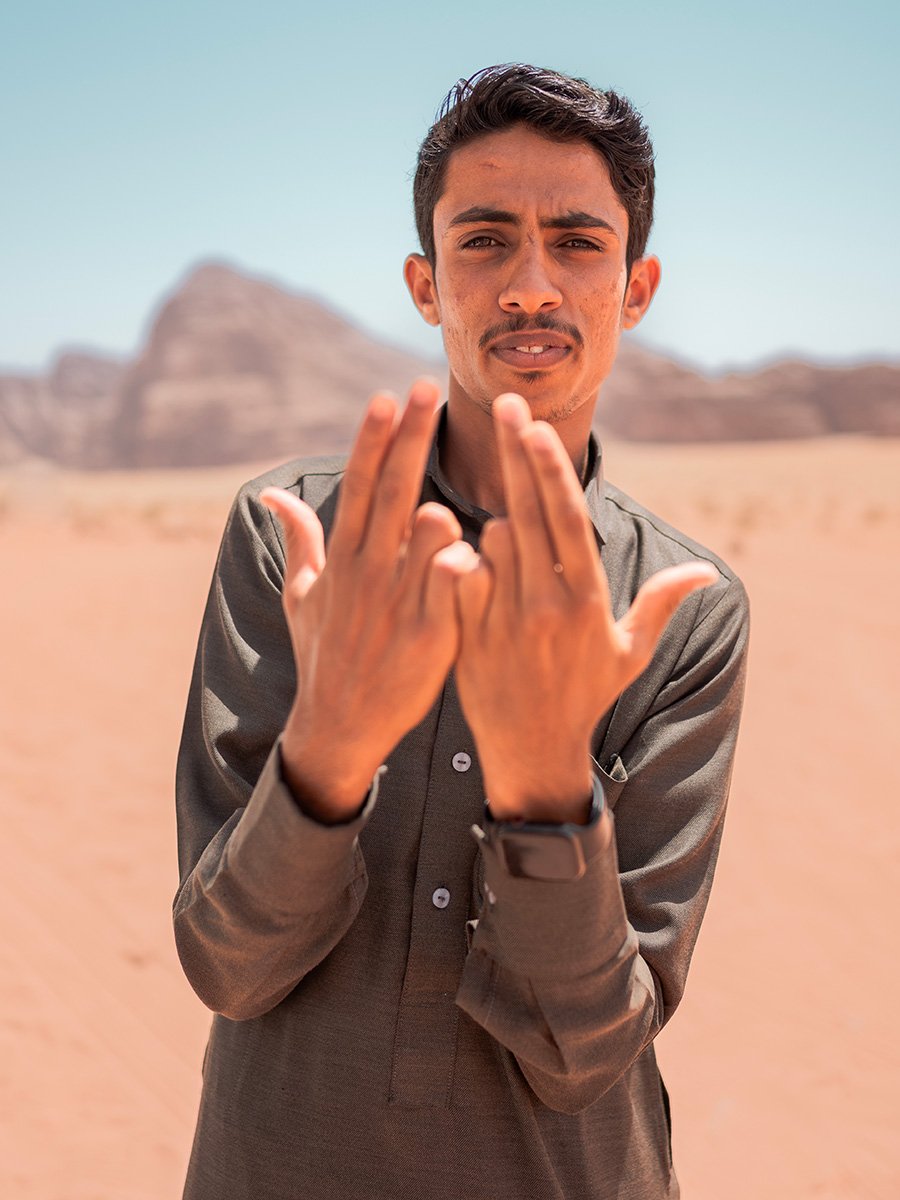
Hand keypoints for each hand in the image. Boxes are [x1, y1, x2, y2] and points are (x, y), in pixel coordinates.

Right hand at [261, 380, 476, 822]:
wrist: (338, 725)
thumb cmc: (325, 653)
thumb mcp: (302, 594)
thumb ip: (299, 539)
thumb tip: (270, 495)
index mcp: (344, 557)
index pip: (359, 485)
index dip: (372, 439)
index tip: (386, 395)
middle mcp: (368, 572)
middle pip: (390, 492)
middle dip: (408, 439)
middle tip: (425, 390)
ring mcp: (398, 603)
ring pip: (426, 537)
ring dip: (436, 513)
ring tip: (441, 510)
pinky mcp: (429, 636)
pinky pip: (452, 588)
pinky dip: (461, 566)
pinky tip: (473, 553)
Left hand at [455, 393, 717, 823]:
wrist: (533, 751)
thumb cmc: (587, 696)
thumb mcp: (631, 653)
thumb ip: (662, 604)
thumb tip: (707, 570)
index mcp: (587, 601)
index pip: (565, 519)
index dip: (549, 468)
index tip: (535, 425)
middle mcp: (545, 606)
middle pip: (527, 513)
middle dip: (515, 455)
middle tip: (503, 404)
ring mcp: (503, 620)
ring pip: (490, 540)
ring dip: (497, 523)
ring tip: (510, 535)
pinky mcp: (468, 634)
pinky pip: (458, 575)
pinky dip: (460, 556)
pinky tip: (459, 548)